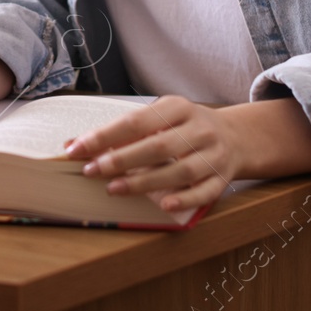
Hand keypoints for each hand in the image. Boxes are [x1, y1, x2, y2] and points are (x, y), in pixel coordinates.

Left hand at [64, 96, 310, 212]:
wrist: (236, 137)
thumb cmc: (183, 128)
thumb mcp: (158, 118)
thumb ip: (121, 131)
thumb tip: (74, 145)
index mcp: (178, 107)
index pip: (137, 121)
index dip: (105, 136)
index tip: (76, 149)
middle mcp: (199, 129)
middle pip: (158, 146)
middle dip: (121, 159)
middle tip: (91, 171)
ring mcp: (214, 155)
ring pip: (180, 170)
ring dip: (145, 181)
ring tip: (113, 189)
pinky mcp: (223, 179)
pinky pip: (204, 192)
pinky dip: (184, 198)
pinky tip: (162, 204)